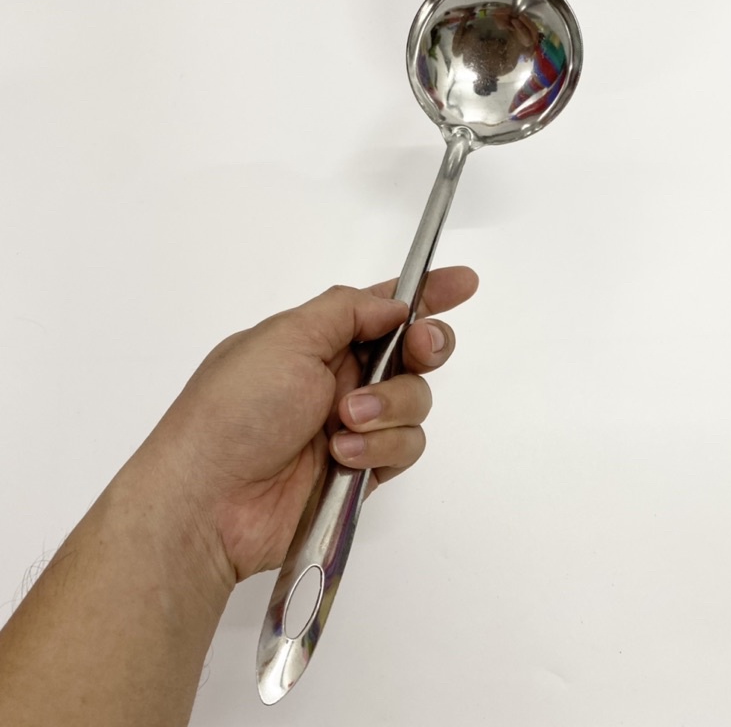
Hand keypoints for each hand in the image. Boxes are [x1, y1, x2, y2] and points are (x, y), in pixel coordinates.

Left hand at [135, 266, 477, 581]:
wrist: (211, 501)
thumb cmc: (237, 409)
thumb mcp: (285, 338)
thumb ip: (346, 311)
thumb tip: (394, 305)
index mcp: (317, 339)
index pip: (382, 308)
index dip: (426, 294)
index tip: (464, 284)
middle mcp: (339, 378)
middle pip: (412, 353)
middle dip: (425, 347)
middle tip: (423, 348)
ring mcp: (353, 425)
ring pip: (415, 401)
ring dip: (389, 408)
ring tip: (346, 422)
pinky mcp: (364, 469)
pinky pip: (405, 447)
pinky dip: (381, 450)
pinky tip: (343, 457)